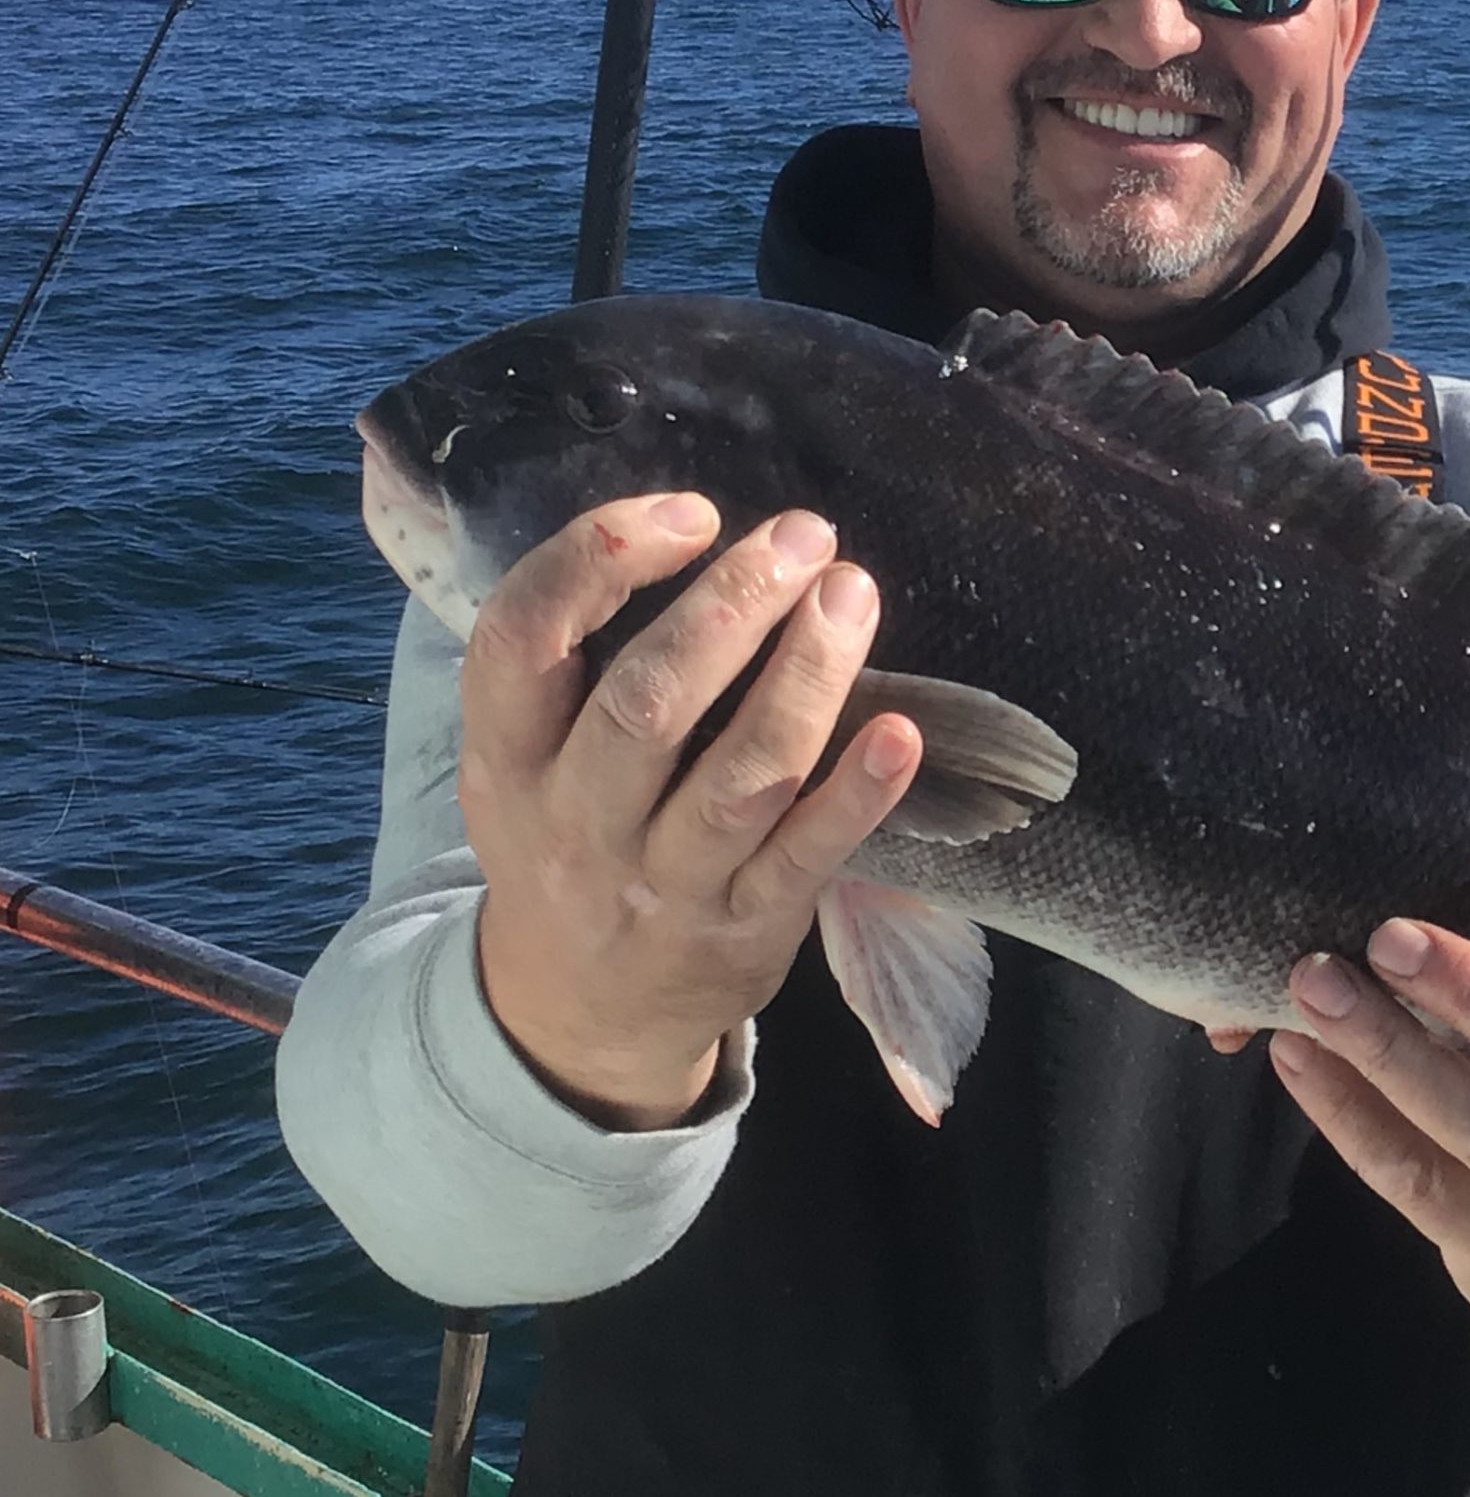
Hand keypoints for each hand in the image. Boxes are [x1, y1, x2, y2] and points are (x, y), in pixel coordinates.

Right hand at [461, 493, 920, 1129]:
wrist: (576, 1019)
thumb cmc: (568, 842)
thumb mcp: (524, 764)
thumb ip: (576, 664)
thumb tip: (691, 527)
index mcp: (507, 759)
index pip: (522, 640)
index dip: (597, 559)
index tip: (688, 512)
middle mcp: (576, 822)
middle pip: (648, 705)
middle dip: (730, 607)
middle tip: (802, 535)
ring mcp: (663, 883)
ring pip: (741, 776)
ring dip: (805, 677)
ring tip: (851, 594)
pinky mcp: (745, 929)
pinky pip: (806, 856)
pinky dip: (855, 793)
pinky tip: (900, 731)